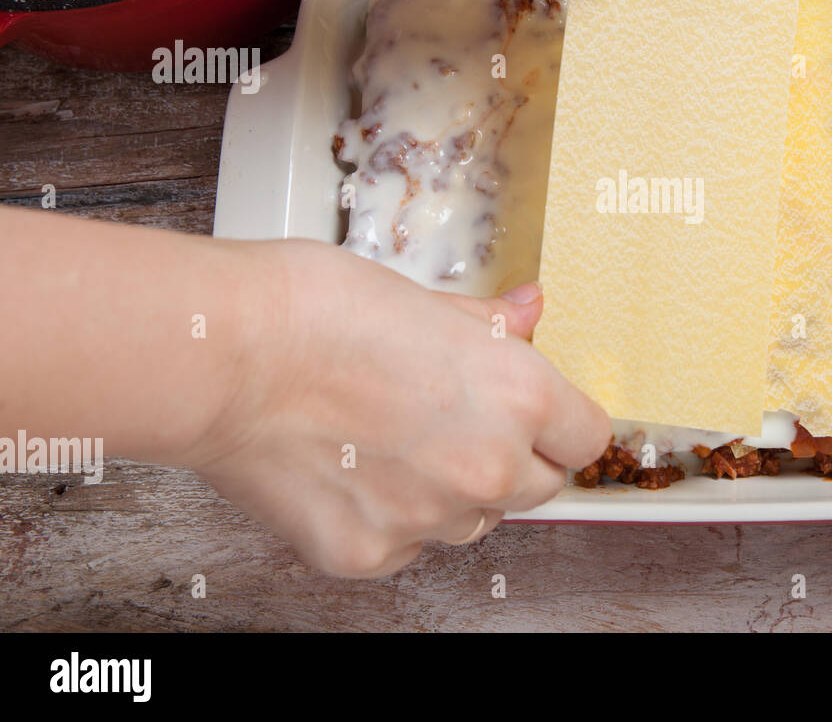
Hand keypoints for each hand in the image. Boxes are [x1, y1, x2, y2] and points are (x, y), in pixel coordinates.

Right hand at [185, 239, 609, 577]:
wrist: (224, 355)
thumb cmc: (315, 311)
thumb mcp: (425, 299)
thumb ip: (490, 325)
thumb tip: (529, 311)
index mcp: (518, 396)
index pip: (586, 437)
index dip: (562, 424)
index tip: (542, 419)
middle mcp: (487, 467)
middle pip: (540, 486)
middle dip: (513, 460)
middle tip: (457, 422)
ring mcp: (429, 519)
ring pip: (474, 521)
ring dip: (452, 492)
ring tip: (392, 440)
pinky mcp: (370, 553)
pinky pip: (407, 545)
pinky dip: (389, 518)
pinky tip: (350, 470)